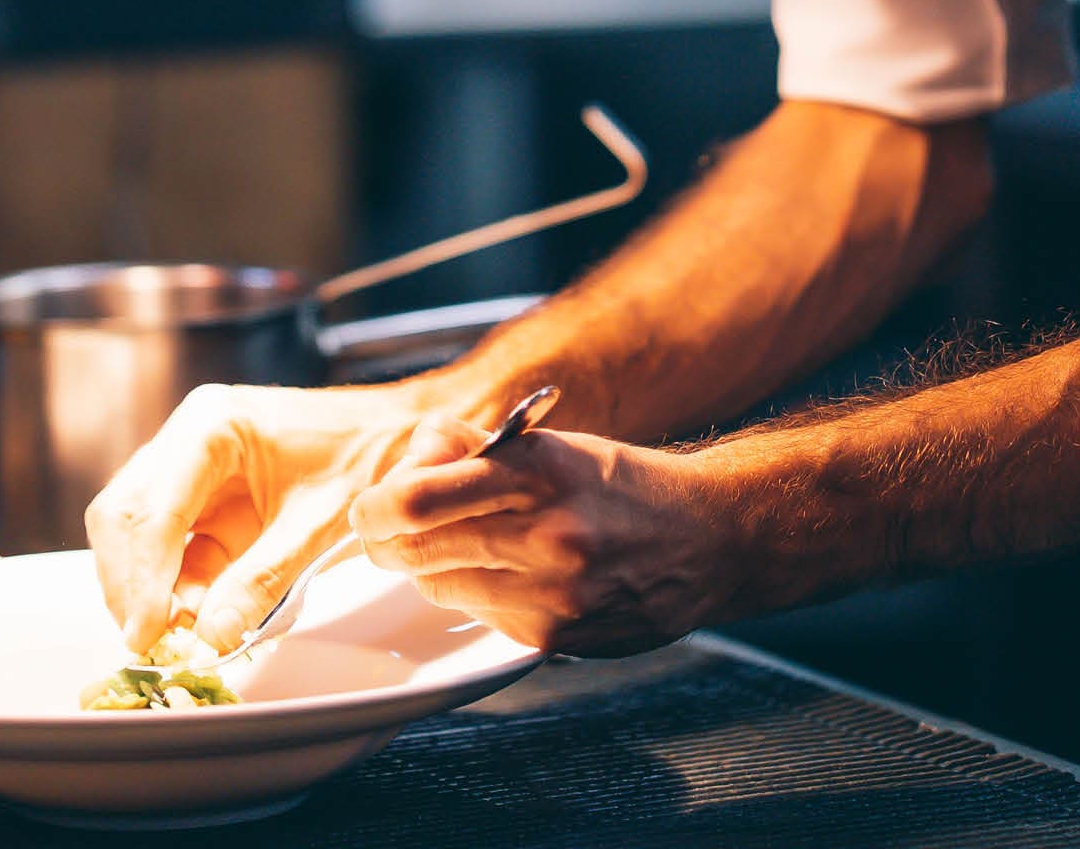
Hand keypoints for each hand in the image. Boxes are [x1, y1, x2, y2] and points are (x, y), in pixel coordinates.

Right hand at [86, 381, 429, 654]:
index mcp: (214, 425)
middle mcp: (187, 436)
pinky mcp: (197, 497)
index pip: (155, 507)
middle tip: (149, 645)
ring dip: (142, 588)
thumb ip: (262, 579)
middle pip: (124, 515)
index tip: (146, 632)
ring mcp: (187, 464)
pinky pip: (164, 545)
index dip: (144, 575)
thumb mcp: (317, 522)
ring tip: (170, 639)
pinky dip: (166, 586)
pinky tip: (185, 620)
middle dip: (131, 584)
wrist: (390, 434)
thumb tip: (210, 636)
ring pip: (131, 530)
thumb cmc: (362, 458)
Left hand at [349, 413, 744, 655]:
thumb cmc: (624, 485)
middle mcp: (546, 532)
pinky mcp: (557, 635)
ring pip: (442, 585)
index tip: (370, 506)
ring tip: (460, 545)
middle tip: (384, 529)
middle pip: (419, 549)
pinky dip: (474, 594)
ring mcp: (552, 592)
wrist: (708, 538)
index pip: (422, 499)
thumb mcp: (553, 445)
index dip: (377, 507)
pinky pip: (481, 616)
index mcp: (540, 470)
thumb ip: (475, 447)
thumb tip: (413, 456)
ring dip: (432, 567)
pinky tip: (503, 573)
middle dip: (387, 539)